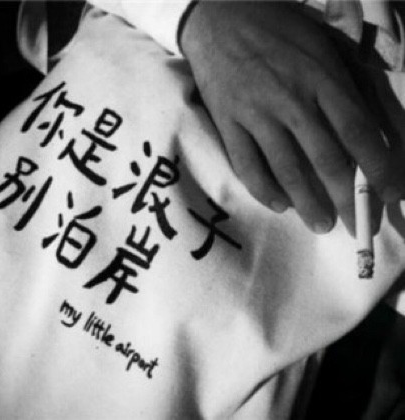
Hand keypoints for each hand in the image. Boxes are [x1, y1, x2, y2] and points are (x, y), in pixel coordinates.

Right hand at [180, 1, 402, 233]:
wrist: (219, 16)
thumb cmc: (278, 29)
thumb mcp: (325, 44)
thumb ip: (354, 82)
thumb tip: (382, 123)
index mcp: (321, 77)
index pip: (358, 133)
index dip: (378, 169)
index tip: (390, 195)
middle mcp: (291, 100)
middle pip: (327, 160)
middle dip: (347, 198)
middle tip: (359, 226)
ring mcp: (256, 114)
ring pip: (287, 169)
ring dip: (308, 203)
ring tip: (323, 225)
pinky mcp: (227, 123)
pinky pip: (247, 165)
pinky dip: (264, 190)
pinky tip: (279, 205)